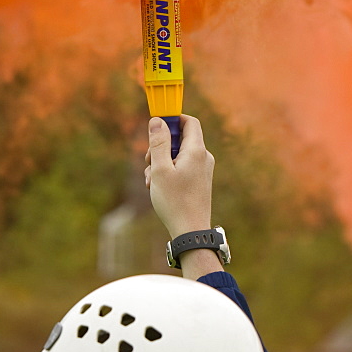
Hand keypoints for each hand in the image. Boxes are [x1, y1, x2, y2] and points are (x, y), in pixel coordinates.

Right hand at [144, 115, 214, 239]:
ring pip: (178, 155)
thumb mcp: (160, 169)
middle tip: (148, 161)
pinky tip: (158, 188)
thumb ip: (158, 143)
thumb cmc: (175, 201)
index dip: (173, 119)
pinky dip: (168, 173)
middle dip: (161, 146)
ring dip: (161, 163)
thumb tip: (157, 120)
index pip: (189, 122)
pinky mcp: (199, 181)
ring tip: (151, 181)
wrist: (191, 232)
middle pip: (180, 139)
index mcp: (196, 151)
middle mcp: (203, 158)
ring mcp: (202, 170)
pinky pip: (182, 168)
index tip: (156, 127)